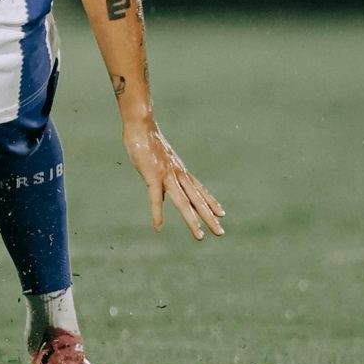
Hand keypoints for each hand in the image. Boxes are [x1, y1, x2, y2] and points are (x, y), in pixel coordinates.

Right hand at [124, 122, 225, 239]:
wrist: (141, 126)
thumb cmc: (147, 142)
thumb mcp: (159, 162)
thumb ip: (163, 180)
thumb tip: (164, 197)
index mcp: (180, 171)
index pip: (199, 190)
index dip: (211, 202)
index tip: (222, 214)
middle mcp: (178, 175)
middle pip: (197, 199)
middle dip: (209, 217)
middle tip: (220, 232)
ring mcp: (167, 176)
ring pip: (183, 202)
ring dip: (192, 220)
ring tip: (200, 236)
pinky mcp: (152, 176)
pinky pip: (155, 198)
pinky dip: (157, 213)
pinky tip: (158, 227)